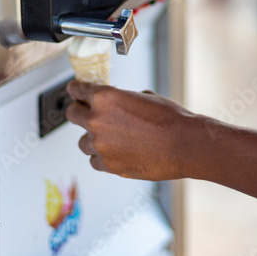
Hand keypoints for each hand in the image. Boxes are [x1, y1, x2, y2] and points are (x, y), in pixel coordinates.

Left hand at [66, 81, 201, 179]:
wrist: (184, 145)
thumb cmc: (169, 119)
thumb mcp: (144, 96)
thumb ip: (122, 100)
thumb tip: (116, 105)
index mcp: (104, 97)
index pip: (77, 90)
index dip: (75, 90)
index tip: (74, 91)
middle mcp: (96, 120)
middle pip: (72, 114)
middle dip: (79, 111)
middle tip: (86, 113)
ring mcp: (100, 145)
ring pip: (82, 142)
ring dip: (92, 138)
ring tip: (110, 138)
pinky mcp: (108, 165)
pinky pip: (94, 160)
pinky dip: (102, 157)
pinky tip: (116, 152)